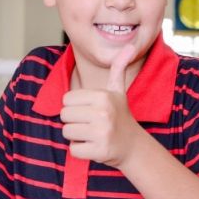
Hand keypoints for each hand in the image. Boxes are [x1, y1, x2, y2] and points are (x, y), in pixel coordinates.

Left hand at [60, 44, 144, 167]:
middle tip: (90, 124)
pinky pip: (73, 150)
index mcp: (102, 96)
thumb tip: (130, 46)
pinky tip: (94, 146)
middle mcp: (102, 113)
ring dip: (76, 136)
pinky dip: (80, 150)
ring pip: (66, 132)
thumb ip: (118, 68)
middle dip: (73, 121)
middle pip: (64, 116)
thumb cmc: (120, 115)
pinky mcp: (99, 151)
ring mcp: (101, 133)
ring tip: (92, 134)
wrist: (133, 146)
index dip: (75, 106)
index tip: (89, 110)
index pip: (67, 100)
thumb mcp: (118, 91)